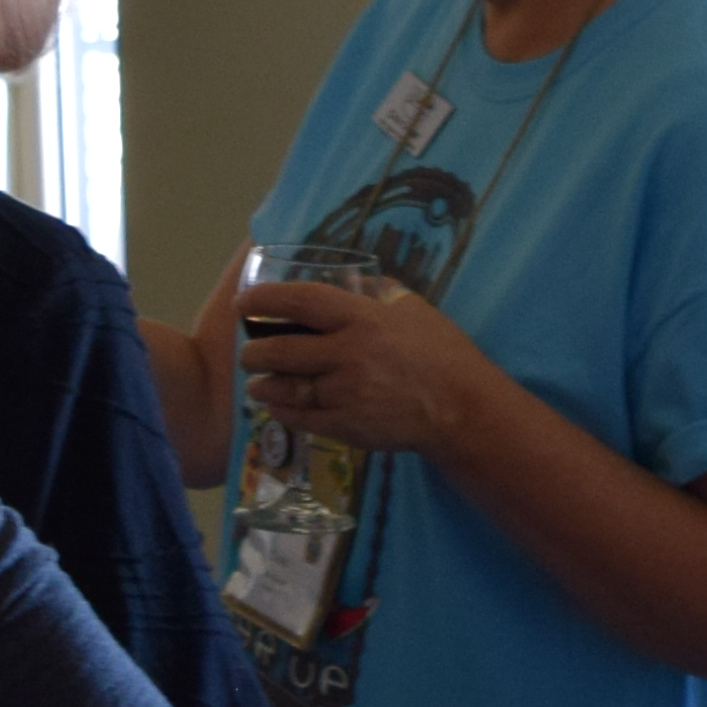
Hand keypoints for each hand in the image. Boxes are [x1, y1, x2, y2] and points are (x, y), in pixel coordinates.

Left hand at [234, 269, 492, 461]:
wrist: (462, 408)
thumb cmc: (442, 352)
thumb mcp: (413, 308)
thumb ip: (380, 293)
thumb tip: (359, 280)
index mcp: (361, 318)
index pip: (300, 301)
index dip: (265, 299)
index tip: (244, 301)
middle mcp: (347, 354)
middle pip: (282, 349)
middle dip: (255, 350)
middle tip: (248, 350)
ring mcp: (344, 394)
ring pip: (286, 387)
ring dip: (263, 383)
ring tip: (255, 381)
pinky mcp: (347, 426)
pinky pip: (302, 418)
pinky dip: (282, 410)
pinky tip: (276, 405)